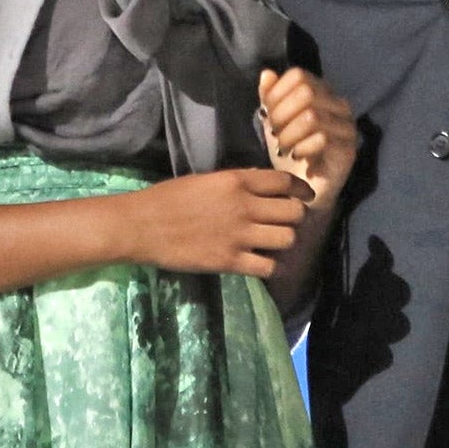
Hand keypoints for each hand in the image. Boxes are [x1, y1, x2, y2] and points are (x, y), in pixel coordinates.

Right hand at [128, 168, 314, 277]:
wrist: (142, 225)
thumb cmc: (168, 198)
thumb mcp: (206, 180)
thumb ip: (237, 184)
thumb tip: (262, 191)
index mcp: (237, 181)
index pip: (284, 182)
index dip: (301, 189)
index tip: (306, 196)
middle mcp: (244, 206)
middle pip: (294, 212)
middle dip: (296, 217)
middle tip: (286, 223)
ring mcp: (239, 235)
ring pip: (287, 239)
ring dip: (284, 241)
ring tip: (273, 243)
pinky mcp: (230, 261)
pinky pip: (268, 267)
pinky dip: (270, 267)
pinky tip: (261, 263)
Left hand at [258, 67, 357, 208]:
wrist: (304, 191)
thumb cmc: (289, 153)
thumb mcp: (273, 122)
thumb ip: (270, 98)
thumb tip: (267, 73)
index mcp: (322, 92)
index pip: (298, 75)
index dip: (277, 93)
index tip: (266, 114)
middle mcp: (339, 104)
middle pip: (306, 92)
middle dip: (282, 114)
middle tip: (274, 134)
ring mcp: (347, 126)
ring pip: (313, 116)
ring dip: (289, 134)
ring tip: (283, 147)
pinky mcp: (348, 150)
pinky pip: (323, 139)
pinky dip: (302, 148)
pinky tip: (297, 156)